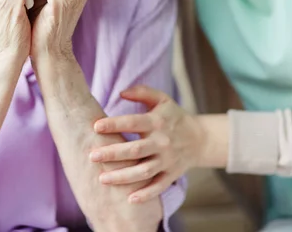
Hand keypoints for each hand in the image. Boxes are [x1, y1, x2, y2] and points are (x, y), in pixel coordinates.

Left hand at [90, 86, 202, 203]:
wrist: (199, 138)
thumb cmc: (173, 117)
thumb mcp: (161, 100)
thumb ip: (142, 92)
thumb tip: (121, 92)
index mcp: (157, 122)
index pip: (133, 123)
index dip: (114, 124)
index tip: (96, 127)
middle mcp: (162, 142)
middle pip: (135, 150)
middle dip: (112, 154)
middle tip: (92, 156)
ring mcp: (167, 160)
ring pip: (144, 171)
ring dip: (123, 177)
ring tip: (102, 179)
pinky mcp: (171, 174)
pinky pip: (158, 186)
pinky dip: (146, 194)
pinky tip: (129, 199)